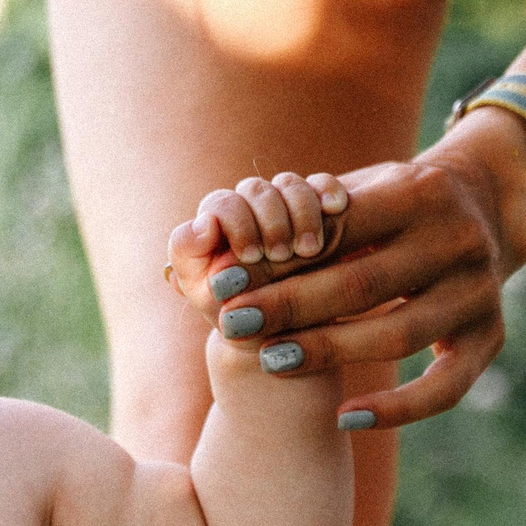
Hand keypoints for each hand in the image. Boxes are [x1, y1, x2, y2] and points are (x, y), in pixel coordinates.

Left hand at [165, 172, 349, 316]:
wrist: (286, 340)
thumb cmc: (244, 320)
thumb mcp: (213, 301)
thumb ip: (190, 259)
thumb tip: (202, 223)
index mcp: (216, 228)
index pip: (220, 203)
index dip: (235, 221)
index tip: (251, 255)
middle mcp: (248, 212)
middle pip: (256, 190)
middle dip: (269, 219)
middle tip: (281, 254)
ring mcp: (284, 209)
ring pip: (289, 185)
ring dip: (300, 210)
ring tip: (310, 249)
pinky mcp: (320, 211)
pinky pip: (323, 184)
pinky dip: (327, 190)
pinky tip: (335, 207)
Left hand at [201, 107, 525, 430]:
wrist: (488, 204)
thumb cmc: (395, 203)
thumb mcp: (362, 190)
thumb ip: (309, 216)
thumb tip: (228, 247)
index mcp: (421, 193)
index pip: (339, 231)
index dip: (276, 261)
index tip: (224, 283)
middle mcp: (459, 240)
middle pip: (362, 285)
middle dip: (289, 308)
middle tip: (232, 325)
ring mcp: (480, 292)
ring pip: (398, 336)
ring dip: (329, 352)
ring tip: (272, 360)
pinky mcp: (491, 337)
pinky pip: (444, 389)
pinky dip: (396, 409)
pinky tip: (346, 417)